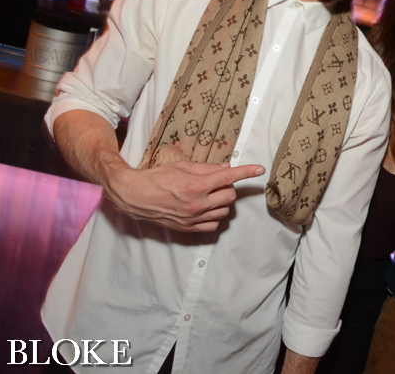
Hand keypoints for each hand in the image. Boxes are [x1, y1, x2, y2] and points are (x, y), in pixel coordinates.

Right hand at [106, 161, 264, 231]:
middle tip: (217, 182)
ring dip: (222, 202)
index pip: (229, 178)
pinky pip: (214, 225)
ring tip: (208, 195)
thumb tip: (227, 168)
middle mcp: (197, 204)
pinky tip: (206, 208)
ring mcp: (193, 218)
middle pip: (230, 196)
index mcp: (195, 186)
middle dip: (228, 187)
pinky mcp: (189, 228)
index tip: (259, 169)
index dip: (247, 172)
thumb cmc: (157, 178)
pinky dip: (214, 216)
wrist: (135, 196)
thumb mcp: (182, 166)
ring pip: (224, 211)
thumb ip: (207, 168)